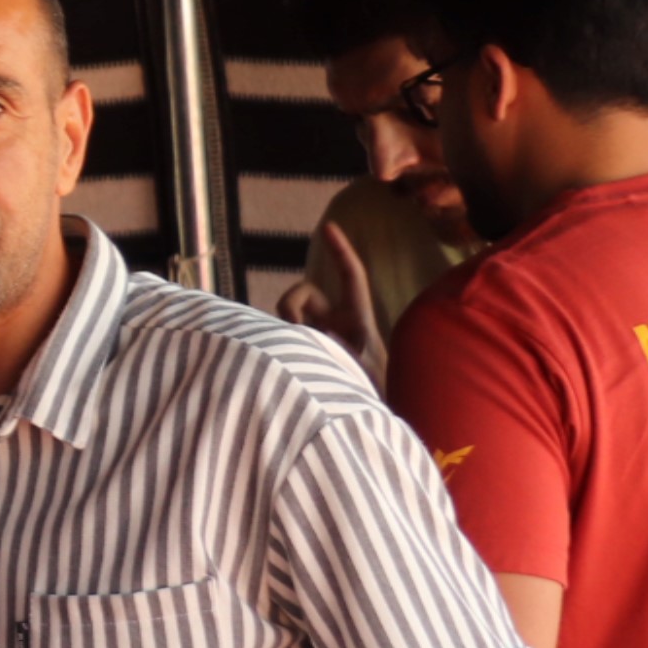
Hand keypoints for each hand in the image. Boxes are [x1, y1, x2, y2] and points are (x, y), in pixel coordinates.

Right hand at [283, 220, 386, 384]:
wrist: (362, 421)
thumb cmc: (370, 393)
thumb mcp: (361, 367)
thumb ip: (333, 346)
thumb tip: (306, 333)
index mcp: (358, 319)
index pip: (351, 276)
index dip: (341, 250)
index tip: (329, 226)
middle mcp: (335, 323)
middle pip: (304, 293)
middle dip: (291, 303)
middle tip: (291, 329)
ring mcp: (317, 337)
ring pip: (287, 316)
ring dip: (285, 329)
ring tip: (297, 359)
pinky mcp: (301, 352)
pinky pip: (280, 336)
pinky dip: (277, 344)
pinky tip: (284, 365)